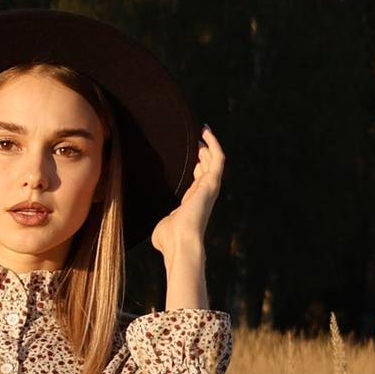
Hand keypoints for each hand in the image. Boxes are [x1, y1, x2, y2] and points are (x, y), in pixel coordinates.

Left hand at [148, 128, 224, 307]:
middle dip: (202, 152)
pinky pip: (218, 159)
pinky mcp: (212, 182)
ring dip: (209, 145)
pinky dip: (214, 144)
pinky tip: (206, 132)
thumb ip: (161, 223)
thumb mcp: (161, 226)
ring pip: (213, 161)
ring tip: (202, 131)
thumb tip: (157, 231)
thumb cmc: (168, 239)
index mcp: (192, 202)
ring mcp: (209, 188)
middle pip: (206, 167)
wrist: (180, 242)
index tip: (191, 153)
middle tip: (197, 137)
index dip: (195, 165)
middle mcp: (203, 194)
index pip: (197, 179)